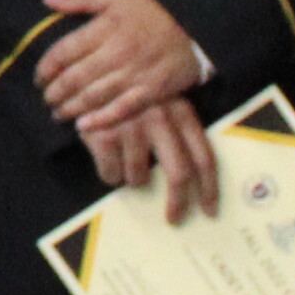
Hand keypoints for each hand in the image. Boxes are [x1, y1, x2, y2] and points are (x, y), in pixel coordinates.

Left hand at [32, 0, 207, 139]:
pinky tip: (84, 126)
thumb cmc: (154, 10)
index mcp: (105, 27)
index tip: (39, 78)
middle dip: (54, 93)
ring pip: (93, 97)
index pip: (63, 52)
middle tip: (47, 100)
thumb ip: (80, 0)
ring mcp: (135, 74)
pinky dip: (100, 120)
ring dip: (71, 109)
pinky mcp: (152, 91)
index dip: (45, 68)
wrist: (198, 24)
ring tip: (59, 114)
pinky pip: (121, 110)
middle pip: (74, 78)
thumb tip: (47, 0)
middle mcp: (117, 52)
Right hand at [86, 94, 220, 223]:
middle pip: (178, 173)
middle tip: (174, 218)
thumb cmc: (128, 97)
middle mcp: (160, 118)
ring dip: (132, 179)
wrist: (85, 77)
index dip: (209, 188)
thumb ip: (176, 132)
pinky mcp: (105, 135)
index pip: (203, 156)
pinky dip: (109, 173)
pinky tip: (106, 156)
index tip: (209, 209)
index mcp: (180, 111)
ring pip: (139, 178)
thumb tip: (191, 180)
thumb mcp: (160, 103)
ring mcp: (132, 127)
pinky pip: (112, 174)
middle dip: (178, 202)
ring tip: (124, 163)